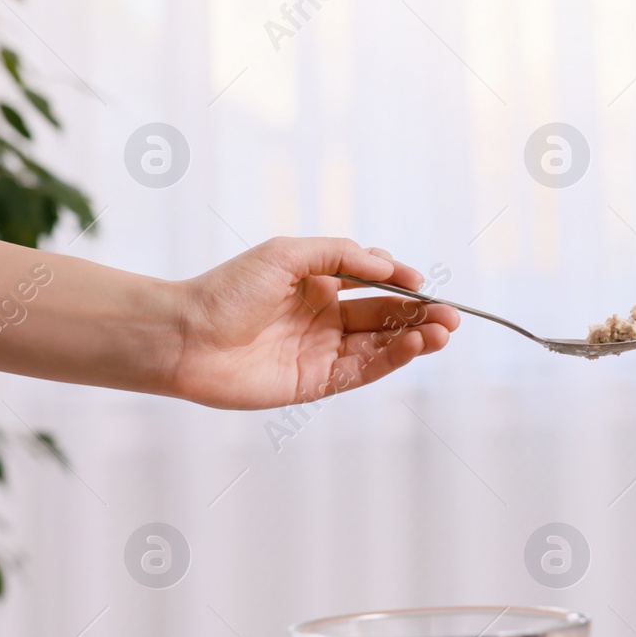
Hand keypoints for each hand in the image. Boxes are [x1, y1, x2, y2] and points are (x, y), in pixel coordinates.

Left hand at [169, 238, 460, 409]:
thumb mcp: (286, 254)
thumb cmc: (227, 290)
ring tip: (442, 331)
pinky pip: (365, 369)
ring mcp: (323, 351)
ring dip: (415, 338)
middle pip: (385, 316)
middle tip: (450, 316)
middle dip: (420, 315)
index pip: (373, 284)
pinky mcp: (318, 382)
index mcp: (318, 285)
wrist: (185, 337)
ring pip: (381, 344)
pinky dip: (393, 358)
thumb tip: (387, 266)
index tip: (424, 284)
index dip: (402, 284)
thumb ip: (341, 256)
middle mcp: (325, 318)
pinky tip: (413, 344)